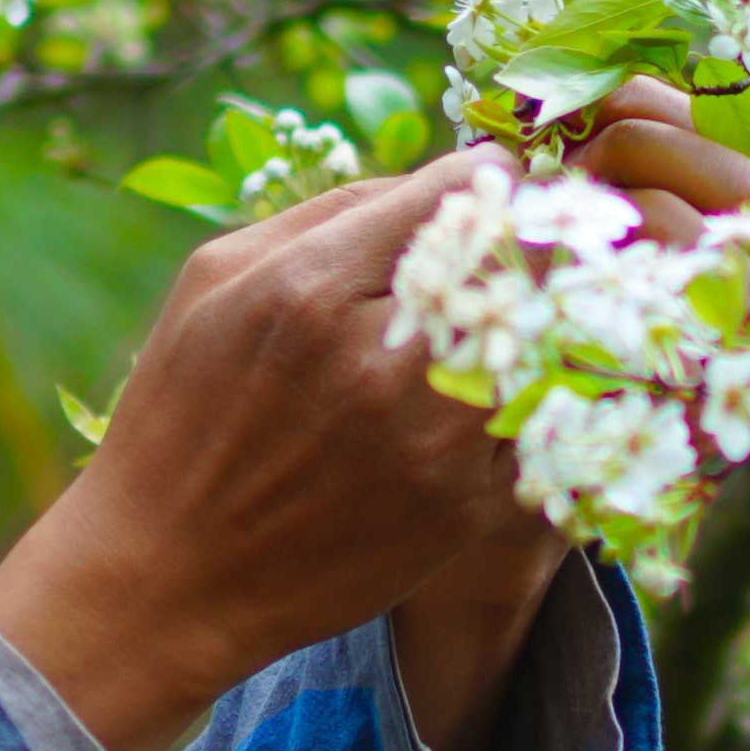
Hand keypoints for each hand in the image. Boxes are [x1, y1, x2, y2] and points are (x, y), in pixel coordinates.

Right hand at [0, 85, 749, 750]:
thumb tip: (447, 173)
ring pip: (560, 343)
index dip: (498, 179)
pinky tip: (569, 387)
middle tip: (573, 229)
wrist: (169, 577)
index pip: (463, 187)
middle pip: (528, 258)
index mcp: (311, 285)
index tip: (502, 188)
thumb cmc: (182, 412)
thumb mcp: (218, 279)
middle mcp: (378, 359)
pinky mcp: (465, 511)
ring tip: (580, 304)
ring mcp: (430, 443)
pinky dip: (577, 401)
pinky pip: (559, 433)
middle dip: (556, 237)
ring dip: (579, 317)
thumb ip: (333, 214)